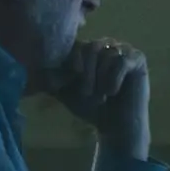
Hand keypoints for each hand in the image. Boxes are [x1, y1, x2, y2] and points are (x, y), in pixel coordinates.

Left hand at [48, 33, 155, 162]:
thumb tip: (31, 68)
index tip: (73, 80)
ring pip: (107, 54)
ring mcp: (123, 50)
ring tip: (102, 95)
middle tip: (88, 93)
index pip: (76, 45)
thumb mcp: (66, 91)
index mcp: (88, 49)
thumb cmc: (91, 107)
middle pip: (91, 47)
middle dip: (87, 73)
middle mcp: (106, 45)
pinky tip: (113, 92)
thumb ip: (51, 78)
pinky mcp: (138, 59)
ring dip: (101, 79)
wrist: (114, 126)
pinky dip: (114, 79)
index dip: (73, 62)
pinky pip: (122, 61)